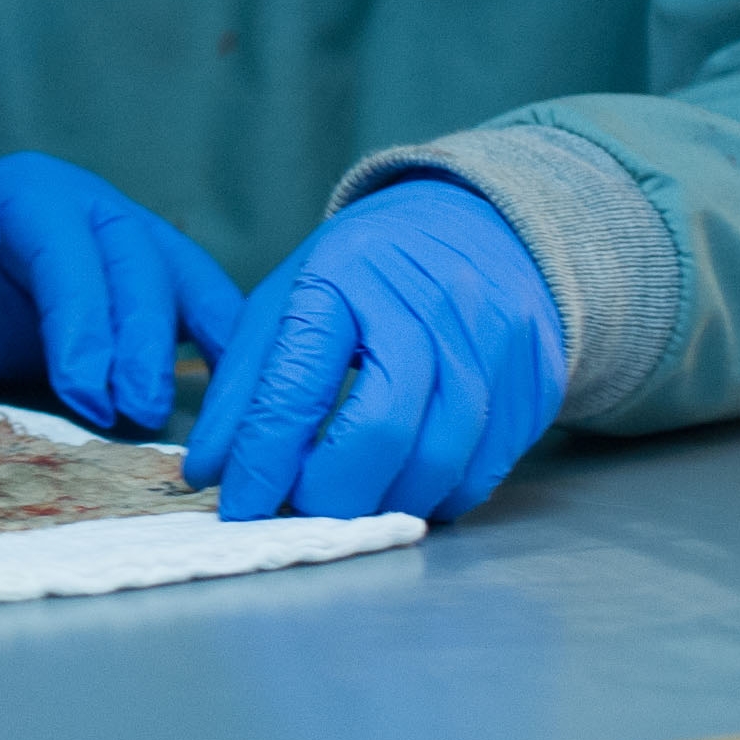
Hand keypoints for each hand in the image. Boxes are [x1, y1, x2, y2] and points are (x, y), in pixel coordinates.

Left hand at [0, 153, 241, 430]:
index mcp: (26, 192)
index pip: (68, 248)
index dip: (84, 318)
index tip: (85, 390)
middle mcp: (87, 207)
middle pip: (136, 264)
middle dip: (141, 343)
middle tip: (136, 415)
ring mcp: (124, 246)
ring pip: (182, 283)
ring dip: (198, 349)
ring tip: (186, 422)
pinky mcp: (146, 293)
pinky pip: (198, 312)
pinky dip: (224, 352)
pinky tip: (241, 402)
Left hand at [186, 180, 563, 523]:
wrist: (479, 228)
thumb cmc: (366, 271)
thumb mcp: (288, 298)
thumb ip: (244, 385)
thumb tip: (208, 471)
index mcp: (345, 276)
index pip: (297, 385)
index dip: (263, 459)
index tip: (239, 505)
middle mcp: (426, 307)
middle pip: (380, 430)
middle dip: (329, 494)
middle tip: (298, 510)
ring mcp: (489, 345)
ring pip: (437, 462)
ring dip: (381, 504)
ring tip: (346, 505)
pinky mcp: (532, 383)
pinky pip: (481, 472)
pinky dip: (433, 499)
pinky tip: (402, 489)